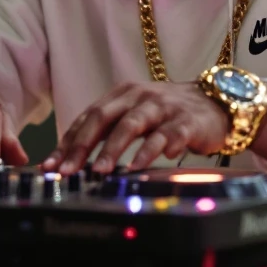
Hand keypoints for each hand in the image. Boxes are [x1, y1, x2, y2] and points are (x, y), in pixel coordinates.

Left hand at [42, 81, 228, 174]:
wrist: (216, 102)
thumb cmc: (169, 113)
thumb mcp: (136, 116)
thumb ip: (109, 132)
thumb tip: (73, 160)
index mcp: (122, 95)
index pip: (88, 117)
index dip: (68, 141)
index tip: (51, 165)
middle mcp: (139, 97)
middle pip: (104, 118)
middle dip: (82, 146)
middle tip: (68, 171)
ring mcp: (163, 108)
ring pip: (132, 125)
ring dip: (114, 148)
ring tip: (101, 171)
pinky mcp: (185, 122)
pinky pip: (166, 136)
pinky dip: (151, 151)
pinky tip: (140, 166)